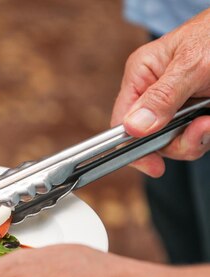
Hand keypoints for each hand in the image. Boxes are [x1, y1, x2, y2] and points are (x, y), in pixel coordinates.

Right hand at [111, 8, 209, 176]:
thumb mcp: (190, 64)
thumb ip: (162, 96)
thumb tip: (133, 128)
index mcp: (141, 77)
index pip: (122, 122)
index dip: (133, 146)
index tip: (153, 164)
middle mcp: (153, 94)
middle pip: (150, 139)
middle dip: (176, 142)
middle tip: (201, 129)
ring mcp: (174, 105)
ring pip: (174, 142)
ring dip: (196, 139)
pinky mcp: (194, 112)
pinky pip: (194, 138)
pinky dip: (206, 135)